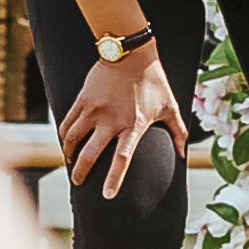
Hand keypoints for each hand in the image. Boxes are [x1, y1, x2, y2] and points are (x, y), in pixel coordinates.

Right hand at [58, 41, 184, 199]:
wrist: (131, 52)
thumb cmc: (154, 80)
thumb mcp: (170, 106)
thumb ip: (178, 132)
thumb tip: (184, 154)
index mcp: (134, 126)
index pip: (122, 159)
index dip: (113, 179)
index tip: (107, 196)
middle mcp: (111, 121)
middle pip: (90, 154)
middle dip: (81, 172)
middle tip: (78, 183)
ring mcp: (94, 110)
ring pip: (73, 139)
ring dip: (69, 154)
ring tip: (70, 162)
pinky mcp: (83, 99)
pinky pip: (67, 123)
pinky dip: (64, 136)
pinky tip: (66, 143)